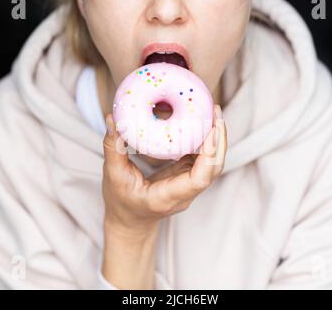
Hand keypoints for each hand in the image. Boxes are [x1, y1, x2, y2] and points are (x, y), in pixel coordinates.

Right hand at [102, 104, 226, 236]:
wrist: (130, 221)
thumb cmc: (121, 202)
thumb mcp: (113, 176)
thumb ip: (113, 148)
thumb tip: (112, 119)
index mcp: (168, 197)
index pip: (199, 179)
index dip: (209, 154)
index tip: (210, 130)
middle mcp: (185, 193)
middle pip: (213, 168)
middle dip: (218, 139)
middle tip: (215, 111)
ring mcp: (189, 185)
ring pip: (213, 162)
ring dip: (216, 137)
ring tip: (212, 111)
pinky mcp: (188, 175)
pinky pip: (204, 158)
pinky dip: (206, 139)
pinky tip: (202, 120)